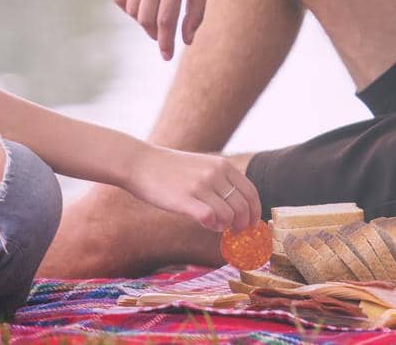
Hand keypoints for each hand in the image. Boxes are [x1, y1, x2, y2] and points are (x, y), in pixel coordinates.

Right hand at [114, 0, 227, 59]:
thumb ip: (195, 13)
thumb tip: (185, 40)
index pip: (165, 21)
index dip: (165, 42)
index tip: (166, 56)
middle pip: (146, 18)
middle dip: (154, 33)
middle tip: (163, 36)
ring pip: (131, 9)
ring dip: (142, 21)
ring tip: (155, 19)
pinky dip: (127, 6)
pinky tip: (140, 6)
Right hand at [127, 144, 260, 233]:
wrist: (140, 163)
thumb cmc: (171, 168)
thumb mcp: (202, 165)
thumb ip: (220, 181)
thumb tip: (238, 208)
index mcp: (222, 165)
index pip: (251, 192)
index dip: (255, 212)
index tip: (252, 224)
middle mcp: (215, 174)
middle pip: (243, 207)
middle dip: (243, 225)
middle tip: (235, 232)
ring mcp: (200, 186)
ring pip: (228, 216)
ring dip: (225, 226)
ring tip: (215, 225)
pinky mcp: (185, 199)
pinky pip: (210, 218)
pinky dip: (211, 225)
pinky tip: (204, 223)